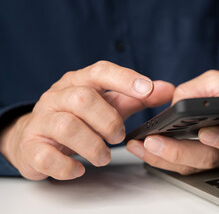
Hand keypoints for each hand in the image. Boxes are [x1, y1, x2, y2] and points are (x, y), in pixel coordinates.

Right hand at [0, 61, 173, 179]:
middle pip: (83, 99)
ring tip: (104, 156)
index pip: (100, 72)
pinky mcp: (31, 147)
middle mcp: (57, 97)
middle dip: (108, 120)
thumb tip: (167, 89)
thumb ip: (136, 97)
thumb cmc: (77, 117)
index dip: (125, 79)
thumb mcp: (107, 104)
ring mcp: (41, 121)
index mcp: (78, 82)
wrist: (32, 137)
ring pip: (66, 127)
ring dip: (93, 145)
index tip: (148, 89)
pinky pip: (47, 156)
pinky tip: (80, 168)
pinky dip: (68, 166)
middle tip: (119, 136)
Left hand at [126, 70, 218, 174]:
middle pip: (209, 157)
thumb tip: (174, 102)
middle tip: (154, 142)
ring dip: (165, 159)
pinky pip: (186, 166)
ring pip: (194, 166)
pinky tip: (144, 150)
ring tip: (140, 146)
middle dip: (179, 152)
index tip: (204, 133)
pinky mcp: (207, 161)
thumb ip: (200, 89)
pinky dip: (164, 160)